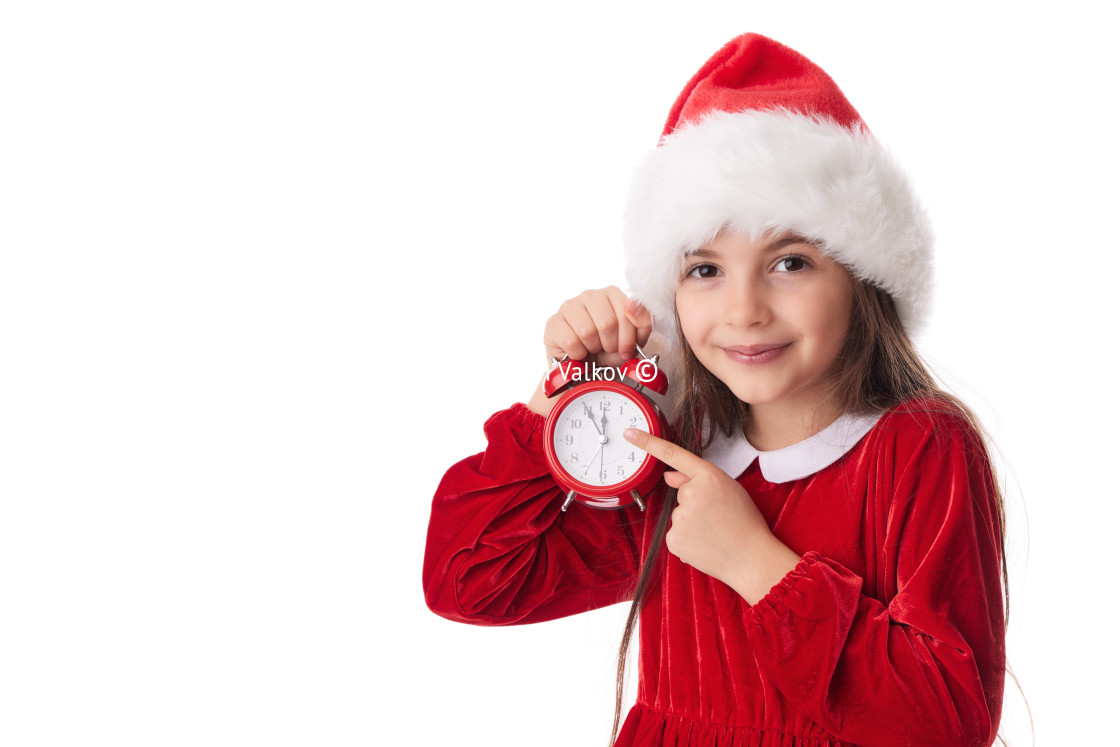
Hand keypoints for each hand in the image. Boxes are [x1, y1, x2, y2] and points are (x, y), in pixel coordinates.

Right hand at [527, 287, 652, 416]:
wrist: (584, 368)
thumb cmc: (609, 350)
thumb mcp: (634, 340)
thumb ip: (643, 322)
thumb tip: (633, 305)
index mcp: (612, 294)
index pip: (628, 312)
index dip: (628, 338)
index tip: (625, 350)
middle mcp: (590, 295)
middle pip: (607, 322)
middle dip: (610, 344)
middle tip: (606, 349)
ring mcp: (569, 306)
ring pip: (587, 331)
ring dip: (593, 348)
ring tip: (592, 348)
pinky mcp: (553, 322)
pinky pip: (570, 341)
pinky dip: (578, 354)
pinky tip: (578, 352)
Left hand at [623, 428, 800, 603]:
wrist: (751, 558)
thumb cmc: (745, 523)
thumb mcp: (730, 489)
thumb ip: (697, 479)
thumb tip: (668, 476)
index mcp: (708, 476)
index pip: (673, 454)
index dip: (648, 442)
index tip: (629, 433)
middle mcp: (691, 494)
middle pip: (682, 493)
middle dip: (696, 502)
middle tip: (718, 516)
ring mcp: (681, 517)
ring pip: (679, 514)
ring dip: (692, 522)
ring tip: (715, 532)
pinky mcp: (674, 539)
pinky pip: (676, 533)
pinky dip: (687, 539)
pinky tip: (705, 544)